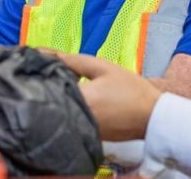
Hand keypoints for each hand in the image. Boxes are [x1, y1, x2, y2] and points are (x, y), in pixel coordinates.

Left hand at [47, 50, 163, 140]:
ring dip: (57, 97)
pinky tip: (75, 99)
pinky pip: (70, 119)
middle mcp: (77, 117)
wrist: (153, 117)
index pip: (48, 84)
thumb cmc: (131, 90)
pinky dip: (69, 108)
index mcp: (81, 99)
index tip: (37, 65)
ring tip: (61, 84)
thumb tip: (47, 55)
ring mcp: (82, 129)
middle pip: (51, 99)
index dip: (41, 73)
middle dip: (46, 86)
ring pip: (60, 110)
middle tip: (46, 73)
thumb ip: (73, 61)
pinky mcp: (88, 135)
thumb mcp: (103, 68)